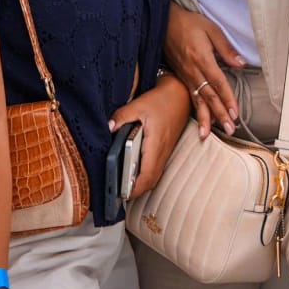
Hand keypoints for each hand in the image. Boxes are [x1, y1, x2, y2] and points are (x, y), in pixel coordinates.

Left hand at [110, 74, 190, 197]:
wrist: (181, 94)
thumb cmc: (162, 100)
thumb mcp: (138, 105)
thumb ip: (121, 117)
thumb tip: (108, 127)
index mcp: (156, 143)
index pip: (146, 175)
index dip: (134, 189)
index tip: (120, 194)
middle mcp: (162, 151)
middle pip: (150, 181)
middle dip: (135, 191)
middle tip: (117, 192)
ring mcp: (166, 152)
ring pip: (154, 176)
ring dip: (140, 184)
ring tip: (122, 185)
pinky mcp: (165, 150)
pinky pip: (156, 169)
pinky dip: (145, 175)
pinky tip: (133, 172)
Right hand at [164, 4, 241, 136]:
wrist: (164, 22)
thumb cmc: (189, 23)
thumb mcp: (211, 29)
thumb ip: (226, 48)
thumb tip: (241, 64)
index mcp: (202, 59)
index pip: (218, 83)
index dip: (227, 99)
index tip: (235, 113)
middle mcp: (193, 71)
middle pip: (209, 96)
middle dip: (219, 114)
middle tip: (229, 130)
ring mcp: (185, 76)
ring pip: (197, 100)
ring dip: (205, 118)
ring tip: (208, 136)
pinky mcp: (181, 77)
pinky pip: (190, 97)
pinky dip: (195, 111)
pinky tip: (200, 121)